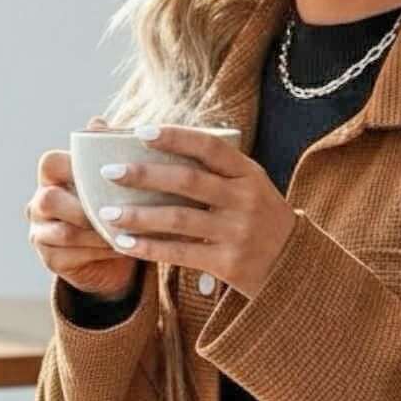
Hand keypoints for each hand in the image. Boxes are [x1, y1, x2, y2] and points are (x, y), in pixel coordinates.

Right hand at [26, 116, 140, 298]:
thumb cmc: (115, 205)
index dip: (74, 165)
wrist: (112, 254)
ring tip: (130, 230)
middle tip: (118, 208)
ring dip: (100, 231)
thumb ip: (107, 153)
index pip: (51, 163)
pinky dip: (102, 250)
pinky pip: (75, 255)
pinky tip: (125, 247)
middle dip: (86, 206)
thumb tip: (98, 123)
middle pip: (49, 199)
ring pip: (65, 232)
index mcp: (52, 178)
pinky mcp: (51, 259)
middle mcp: (39, 203)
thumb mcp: (115, 181)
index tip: (108, 172)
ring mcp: (41, 233)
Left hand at [93, 124, 296, 299]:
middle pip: (187, 180)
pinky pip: (180, 252)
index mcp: (249, 174)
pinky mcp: (228, 263)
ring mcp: (237, 232)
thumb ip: (216, 172)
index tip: (140, 131)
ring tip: (107, 213)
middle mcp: (245, 199)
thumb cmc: (260, 221)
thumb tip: (159, 153)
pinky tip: (125, 244)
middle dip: (144, 174)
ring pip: (178, 218)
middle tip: (109, 172)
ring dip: (137, 215)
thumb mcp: (251, 189)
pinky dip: (149, 248)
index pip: (209, 146)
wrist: (294, 269)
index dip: (175, 136)